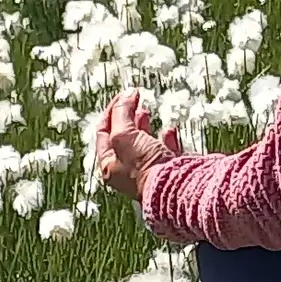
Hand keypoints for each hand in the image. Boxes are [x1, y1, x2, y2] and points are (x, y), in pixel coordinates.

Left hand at [95, 91, 181, 205]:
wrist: (176, 187)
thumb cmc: (146, 169)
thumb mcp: (124, 136)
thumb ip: (122, 113)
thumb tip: (126, 95)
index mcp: (110, 166)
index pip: (104, 132)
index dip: (112, 110)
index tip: (123, 95)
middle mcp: (127, 171)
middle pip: (123, 138)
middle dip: (127, 117)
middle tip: (133, 101)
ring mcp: (149, 170)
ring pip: (144, 143)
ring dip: (144, 126)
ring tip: (146, 112)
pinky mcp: (169, 170)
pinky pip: (166, 150)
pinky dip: (166, 138)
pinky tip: (169, 130)